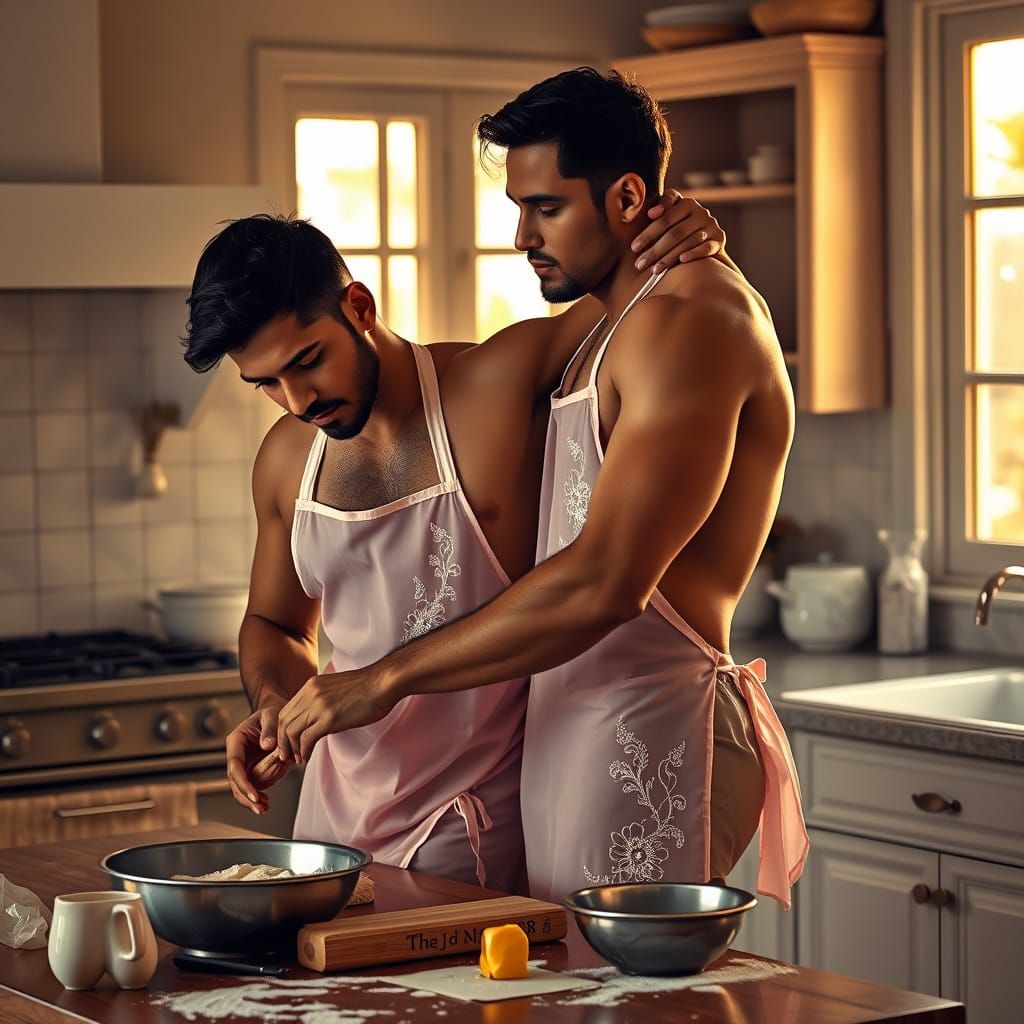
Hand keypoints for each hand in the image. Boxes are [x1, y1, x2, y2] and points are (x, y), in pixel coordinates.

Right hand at [225, 704, 290, 814]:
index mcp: (236, 741)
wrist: (277, 714)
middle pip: (235, 781)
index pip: (235, 765)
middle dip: (246, 796)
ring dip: (251, 800)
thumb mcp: (272, 715)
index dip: (243, 782)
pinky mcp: (252, 771)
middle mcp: (236, 754)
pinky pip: (252, 788)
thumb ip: (270, 728)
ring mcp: (244, 765)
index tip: (254, 794)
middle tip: (260, 807)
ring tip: (264, 807)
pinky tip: (266, 804)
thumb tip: (267, 744)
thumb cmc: (272, 712)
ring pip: (241, 788)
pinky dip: (257, 797)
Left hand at [276, 667, 396, 765]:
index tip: (287, 743)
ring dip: (293, 749)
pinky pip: (307, 738)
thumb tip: (318, 718)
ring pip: (292, 731)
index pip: (286, 710)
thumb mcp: (336, 688)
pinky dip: (304, 751)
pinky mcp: (330, 718)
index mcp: (311, 685)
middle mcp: (311, 694)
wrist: (383, 682)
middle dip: (283, 742)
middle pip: (284, 722)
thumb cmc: (367, 687)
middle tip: (287, 755)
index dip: (283, 730)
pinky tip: (307, 756)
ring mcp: (319, 706)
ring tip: (298, 759)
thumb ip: (322, 699)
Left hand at [631, 191, 725, 272]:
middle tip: (640, 264)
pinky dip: (694, 253)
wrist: (706, 241)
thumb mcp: (670, 216)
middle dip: (655, 250)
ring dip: (670, 257)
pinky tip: (682, 261)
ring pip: (689, 242)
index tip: (634, 248)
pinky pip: (707, 247)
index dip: (648, 233)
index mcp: (687, 203)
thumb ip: (660, 210)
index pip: (665, 219)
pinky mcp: (719, 240)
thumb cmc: (679, 227)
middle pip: (675, 233)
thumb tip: (651, 213)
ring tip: (655, 270)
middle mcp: (701, 212)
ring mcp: (711, 226)